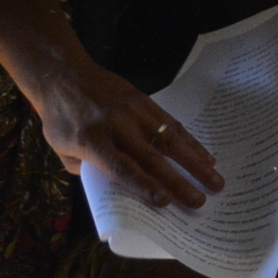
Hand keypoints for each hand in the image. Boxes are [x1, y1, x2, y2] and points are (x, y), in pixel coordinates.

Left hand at [25, 57, 224, 211]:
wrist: (64, 75)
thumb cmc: (61, 119)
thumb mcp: (61, 150)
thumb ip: (89, 170)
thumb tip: (119, 188)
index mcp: (92, 141)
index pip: (122, 168)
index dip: (144, 186)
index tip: (165, 203)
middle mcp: (116, 126)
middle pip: (152, 157)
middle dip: (179, 182)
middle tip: (200, 202)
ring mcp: (133, 111)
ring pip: (170, 139)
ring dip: (195, 162)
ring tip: (216, 181)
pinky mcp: (144, 100)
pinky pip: (172, 124)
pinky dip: (190, 142)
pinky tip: (205, 156)